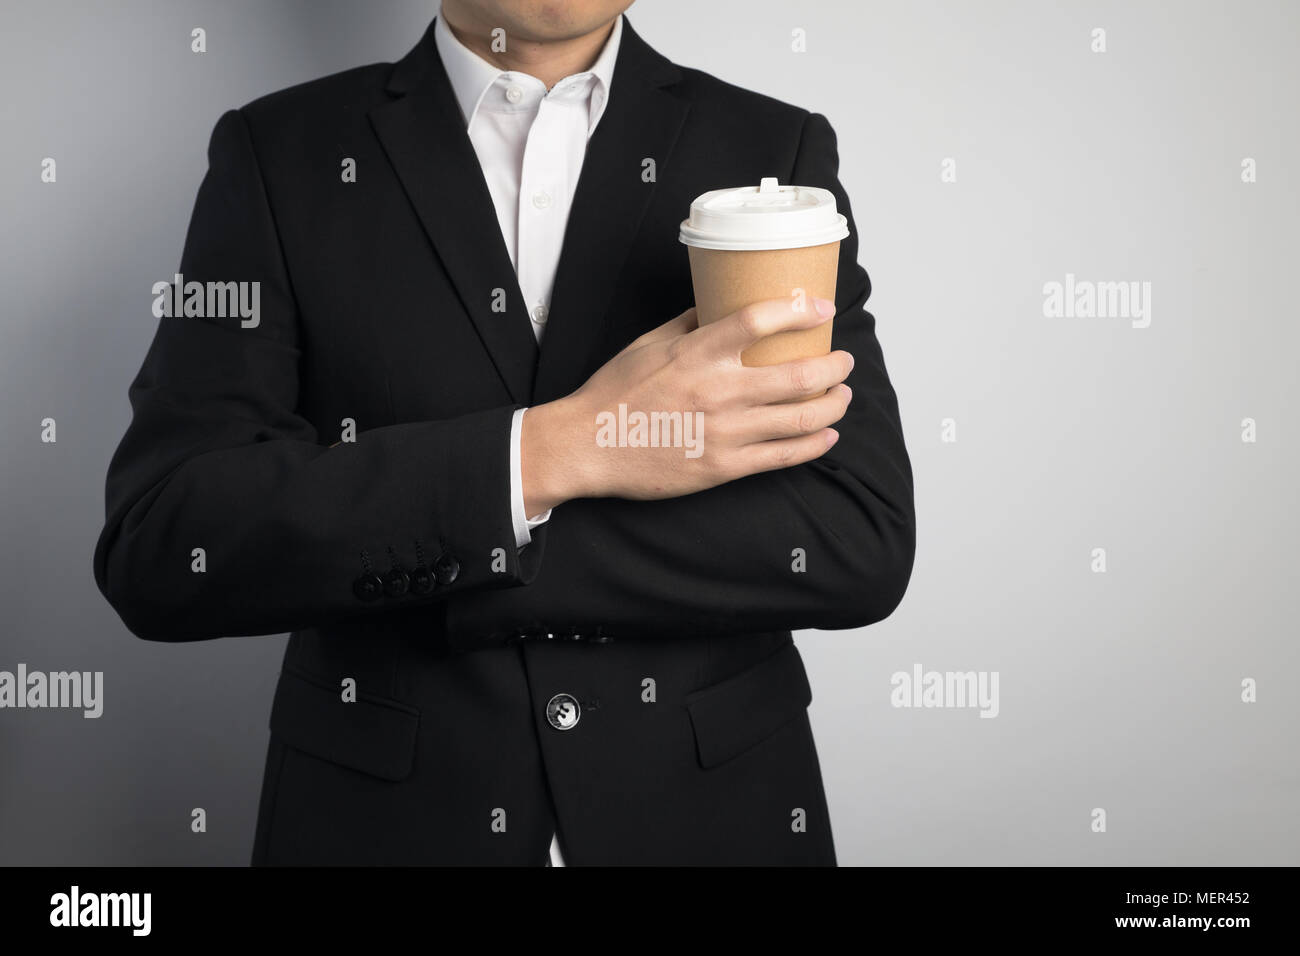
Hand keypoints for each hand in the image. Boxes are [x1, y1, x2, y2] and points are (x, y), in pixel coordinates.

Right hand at [521, 296, 853, 512]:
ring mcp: (723, 432)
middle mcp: (716, 390)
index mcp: (696, 352)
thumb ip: (688, 323)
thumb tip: (719, 304)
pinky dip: (814, 444)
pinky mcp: (723, 467)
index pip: (760, 321)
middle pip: (799, 374)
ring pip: (800, 418)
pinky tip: (827, 435)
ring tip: (842, 395)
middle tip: (843, 360)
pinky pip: (783, 456)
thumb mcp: (648, 344)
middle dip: (834, 366)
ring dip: (833, 404)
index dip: (801, 310)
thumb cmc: (614, 393)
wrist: (586, 446)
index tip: (823, 308)